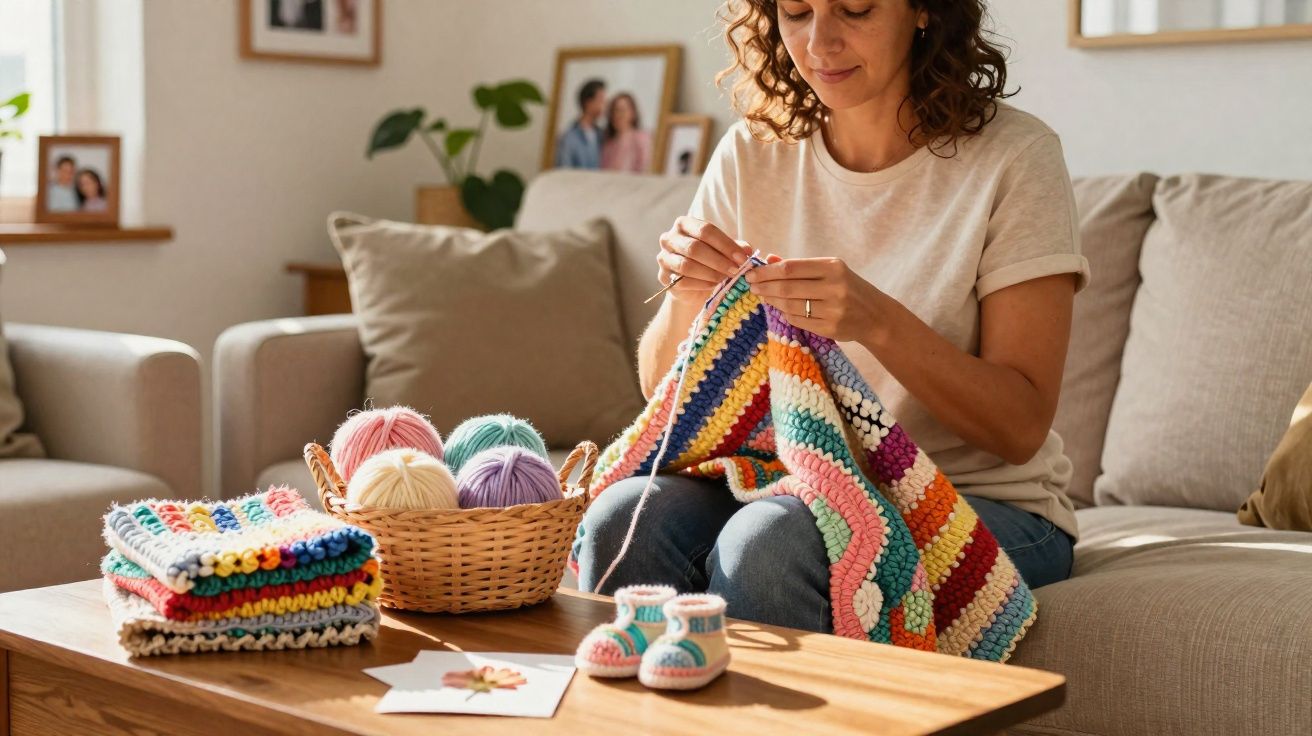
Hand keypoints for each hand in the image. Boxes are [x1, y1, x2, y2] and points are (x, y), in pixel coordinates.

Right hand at [656, 216, 752, 304]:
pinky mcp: (663, 277)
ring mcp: (664, 257)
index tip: (742, 258)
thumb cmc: (709, 261)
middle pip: (695, 248)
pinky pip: (682, 281)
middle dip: (719, 261)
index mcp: (685, 224)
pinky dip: (701, 284)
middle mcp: (670, 238)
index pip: (706, 230)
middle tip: (736, 271)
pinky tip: (714, 285)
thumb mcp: (723, 251)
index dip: (725, 244)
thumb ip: (735, 248)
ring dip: (710, 273)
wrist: (692, 286)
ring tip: (726, 279)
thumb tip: (748, 250)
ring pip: (687, 265)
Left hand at [745, 256, 887, 342]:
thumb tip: (769, 258)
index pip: (791, 268)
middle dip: (764, 287)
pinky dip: (785, 314)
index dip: (767, 272)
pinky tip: (781, 308)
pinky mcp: (830, 328)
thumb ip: (800, 266)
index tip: (751, 273)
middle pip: (787, 287)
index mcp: (833, 267)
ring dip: (772, 301)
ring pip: (790, 305)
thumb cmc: (848, 288)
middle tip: (751, 286)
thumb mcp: (830, 270)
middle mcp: (834, 287)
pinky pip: (798, 321)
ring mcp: (833, 309)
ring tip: (763, 296)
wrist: (875, 316)